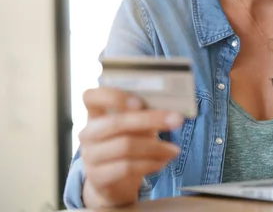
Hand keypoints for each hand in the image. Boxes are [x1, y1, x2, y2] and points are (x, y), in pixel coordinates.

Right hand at [78, 87, 183, 207]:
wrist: (112, 183)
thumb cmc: (127, 144)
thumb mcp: (134, 128)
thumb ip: (143, 116)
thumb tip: (169, 111)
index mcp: (95, 114)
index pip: (91, 96)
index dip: (113, 97)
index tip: (139, 102)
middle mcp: (88, 134)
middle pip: (115, 122)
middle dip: (150, 119)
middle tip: (177, 120)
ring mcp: (90, 157)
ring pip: (125, 146)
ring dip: (156, 147)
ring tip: (174, 150)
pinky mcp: (98, 178)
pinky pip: (127, 167)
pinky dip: (150, 163)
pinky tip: (162, 162)